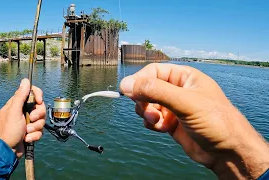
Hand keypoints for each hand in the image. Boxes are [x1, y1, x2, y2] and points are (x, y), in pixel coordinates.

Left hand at [0, 79, 45, 158]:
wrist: (8, 151)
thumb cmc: (9, 131)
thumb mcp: (14, 112)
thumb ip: (20, 96)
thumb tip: (25, 80)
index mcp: (17, 104)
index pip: (31, 92)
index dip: (38, 95)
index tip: (39, 102)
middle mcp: (23, 111)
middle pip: (40, 107)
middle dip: (38, 115)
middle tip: (31, 119)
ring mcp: (27, 122)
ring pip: (41, 120)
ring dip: (35, 127)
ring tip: (27, 132)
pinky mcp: (31, 131)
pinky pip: (39, 130)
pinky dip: (34, 135)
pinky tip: (27, 139)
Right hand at [120, 63, 268, 178]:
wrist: (228, 152)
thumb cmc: (216, 122)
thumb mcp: (185, 102)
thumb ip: (155, 91)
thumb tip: (126, 84)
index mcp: (184, 77)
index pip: (153, 71)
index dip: (139, 80)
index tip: (128, 92)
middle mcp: (177, 90)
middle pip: (147, 88)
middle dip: (143, 100)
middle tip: (148, 111)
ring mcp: (173, 107)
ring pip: (147, 104)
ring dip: (147, 113)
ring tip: (158, 122)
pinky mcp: (171, 123)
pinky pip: (151, 119)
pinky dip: (152, 124)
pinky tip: (164, 129)